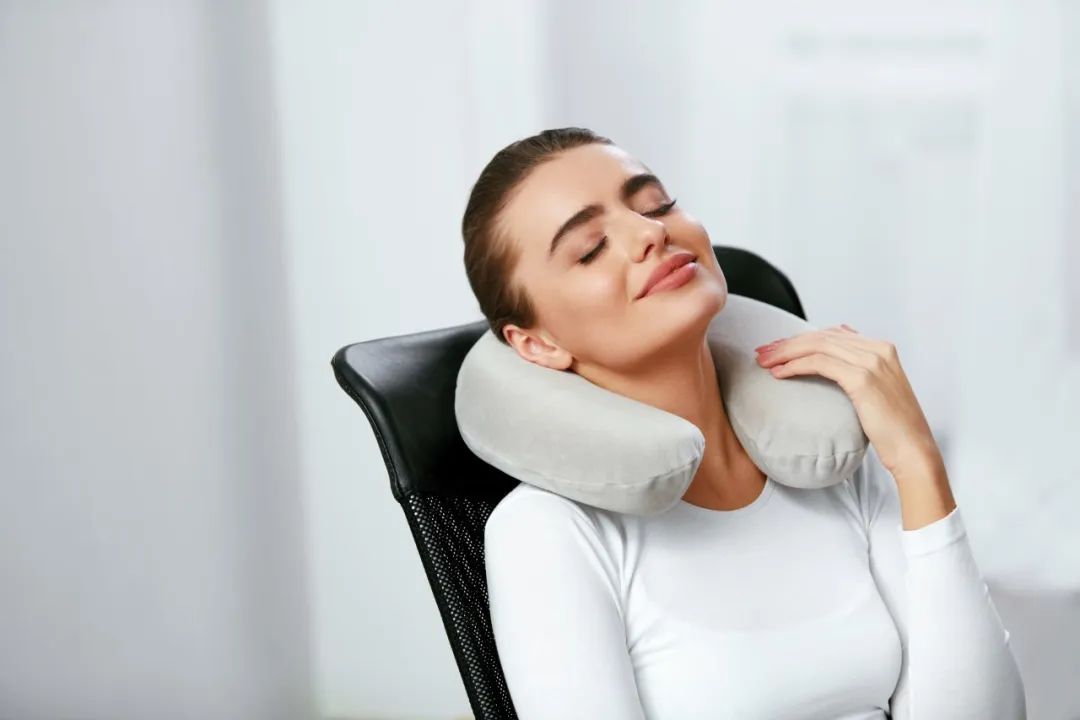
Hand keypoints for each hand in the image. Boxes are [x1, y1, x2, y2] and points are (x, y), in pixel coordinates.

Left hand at [754, 324, 942, 479]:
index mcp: (882, 348)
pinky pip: (819, 363)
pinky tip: (779, 373)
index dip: (801, 339)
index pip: (832, 334)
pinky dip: (795, 366)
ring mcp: (872, 362)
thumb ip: (859, 370)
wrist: (913, 449)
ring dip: (785, 353)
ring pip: (817, 346)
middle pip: (821, 337)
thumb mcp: (877, 390)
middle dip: (788, 343)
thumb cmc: (893, 427)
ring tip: (764, 362)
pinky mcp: (863, 379)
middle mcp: (878, 349)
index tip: (777, 348)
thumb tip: (833, 358)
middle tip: (762, 352)